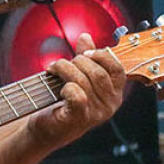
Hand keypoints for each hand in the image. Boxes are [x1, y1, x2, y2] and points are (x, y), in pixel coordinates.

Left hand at [28, 33, 125, 147]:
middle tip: (59, 65)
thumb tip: (85, 36)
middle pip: (97, 72)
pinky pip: (76, 94)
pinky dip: (65, 86)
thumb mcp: (77, 76)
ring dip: (63, 69)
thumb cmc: (62, 101)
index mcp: (114, 93)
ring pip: (83, 80)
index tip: (82, 53)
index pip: (117, 68)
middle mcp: (110, 105)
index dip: (100, 55)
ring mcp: (97, 113)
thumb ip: (85, 58)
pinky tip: (58, 88)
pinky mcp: (80, 118)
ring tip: (52, 70)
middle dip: (75, 62)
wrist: (46, 127)